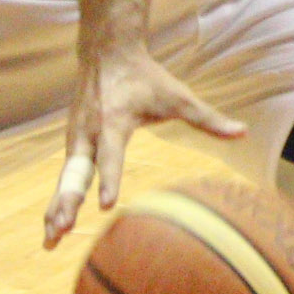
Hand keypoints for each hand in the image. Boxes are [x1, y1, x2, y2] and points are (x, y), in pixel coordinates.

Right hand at [43, 48, 245, 248]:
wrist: (107, 52)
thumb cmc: (146, 77)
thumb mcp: (177, 95)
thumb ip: (207, 118)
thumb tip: (242, 133)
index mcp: (114, 121)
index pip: (110, 155)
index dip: (109, 180)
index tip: (105, 206)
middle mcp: (89, 131)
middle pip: (76, 173)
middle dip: (68, 201)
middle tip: (61, 229)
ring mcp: (76, 137)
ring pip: (65, 178)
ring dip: (57, 208)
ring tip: (51, 240)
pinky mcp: (72, 142)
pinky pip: (64, 176)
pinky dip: (57, 200)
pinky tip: (54, 226)